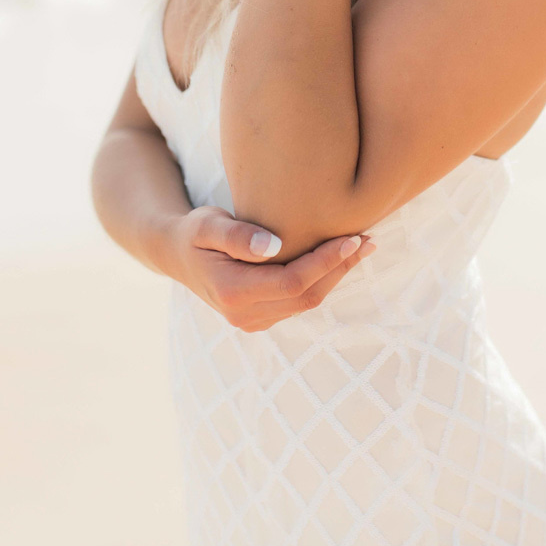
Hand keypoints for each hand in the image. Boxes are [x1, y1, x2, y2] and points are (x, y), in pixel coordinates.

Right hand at [159, 205, 377, 331]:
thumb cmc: (194, 232)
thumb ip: (237, 235)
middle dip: (341, 268)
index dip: (326, 261)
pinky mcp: (260, 318)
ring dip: (337, 275)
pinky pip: (299, 302)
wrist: (176, 254)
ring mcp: (252, 321)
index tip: (352, 236)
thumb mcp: (207, 225)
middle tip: (368, 238)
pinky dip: (322, 280)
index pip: (293, 282)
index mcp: (232, 293)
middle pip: (307, 296)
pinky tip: (339, 258)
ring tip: (362, 245)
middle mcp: (243, 315)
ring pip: (307, 302)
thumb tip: (274, 246)